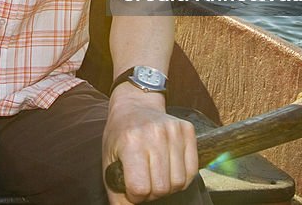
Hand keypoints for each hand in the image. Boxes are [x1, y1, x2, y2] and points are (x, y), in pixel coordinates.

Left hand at [102, 86, 197, 203]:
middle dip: (151, 193)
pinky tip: (168, 169)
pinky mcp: (187, 130)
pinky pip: (192, 171)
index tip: (131, 187)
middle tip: (144, 181)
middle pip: (161, 188)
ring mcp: (173, 131)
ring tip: (155, 175)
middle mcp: (154, 134)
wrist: (135, 105)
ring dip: (167, 186)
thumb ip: (116, 191)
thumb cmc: (120, 134)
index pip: (139, 188)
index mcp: (130, 142)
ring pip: (178, 183)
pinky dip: (181, 178)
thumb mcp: (109, 160)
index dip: (134, 196)